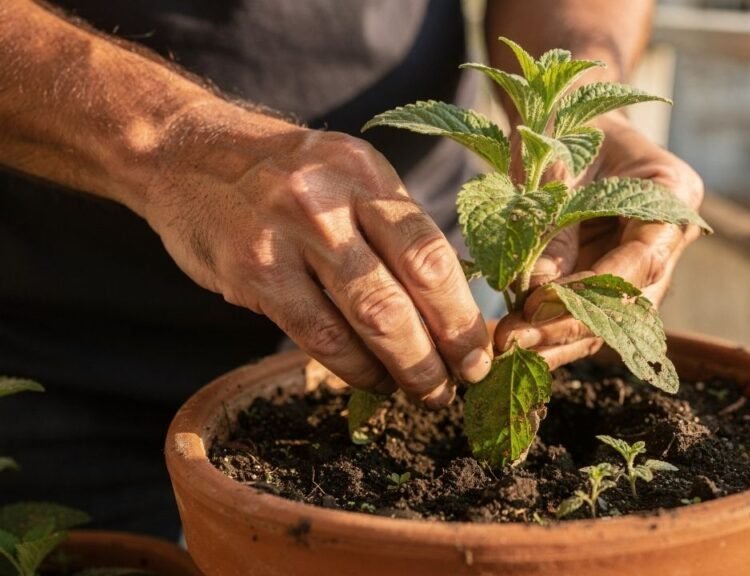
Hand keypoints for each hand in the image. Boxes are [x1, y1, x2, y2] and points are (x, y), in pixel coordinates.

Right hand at [142, 112, 491, 407]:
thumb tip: (452, 303)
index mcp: (367, 173)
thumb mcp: (348, 176)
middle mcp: (330, 199)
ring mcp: (287, 234)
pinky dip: (353, 368)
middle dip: (444, 349)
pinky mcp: (251, 270)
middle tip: (461, 384)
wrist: (186, 154)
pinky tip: (374, 382)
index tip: (479, 352)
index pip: (431, 252)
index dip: (463, 314)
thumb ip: (393, 228)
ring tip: (425, 392)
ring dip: (404, 368)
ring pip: (367, 318)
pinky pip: (316, 334)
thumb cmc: (286, 176)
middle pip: (407, 288)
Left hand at [494, 113, 703, 368]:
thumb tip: (533, 290)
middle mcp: (667, 238)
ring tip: (506, 349)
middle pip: (628, 302)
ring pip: (607, 320)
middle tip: (515, 341)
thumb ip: (552, 222)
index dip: (594, 288)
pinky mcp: (610, 279)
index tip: (541, 305)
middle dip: (569, 327)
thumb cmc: (564, 123)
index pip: (644, 258)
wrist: (569, 115)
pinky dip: (550, 331)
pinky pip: (586, 315)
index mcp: (672, 196)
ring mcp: (641, 265)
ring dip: (557, 340)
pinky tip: (512, 344)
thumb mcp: (553, 161)